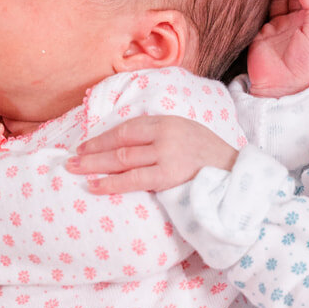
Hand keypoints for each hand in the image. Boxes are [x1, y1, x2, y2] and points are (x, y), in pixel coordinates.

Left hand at [67, 115, 240, 193]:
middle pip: (120, 142)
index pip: (127, 128)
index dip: (103, 137)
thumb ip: (162, 138)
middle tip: (70, 159)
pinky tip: (95, 185)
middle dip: (92, 151)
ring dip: (95, 165)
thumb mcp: (187, 136)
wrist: (239, 175)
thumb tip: (131, 147)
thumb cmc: (212, 160)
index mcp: (168, 122)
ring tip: (75, 170)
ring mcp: (167, 154)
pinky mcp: (169, 176)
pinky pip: (133, 179)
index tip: (84, 145)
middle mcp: (165, 134)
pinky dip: (111, 182)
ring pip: (122, 159)